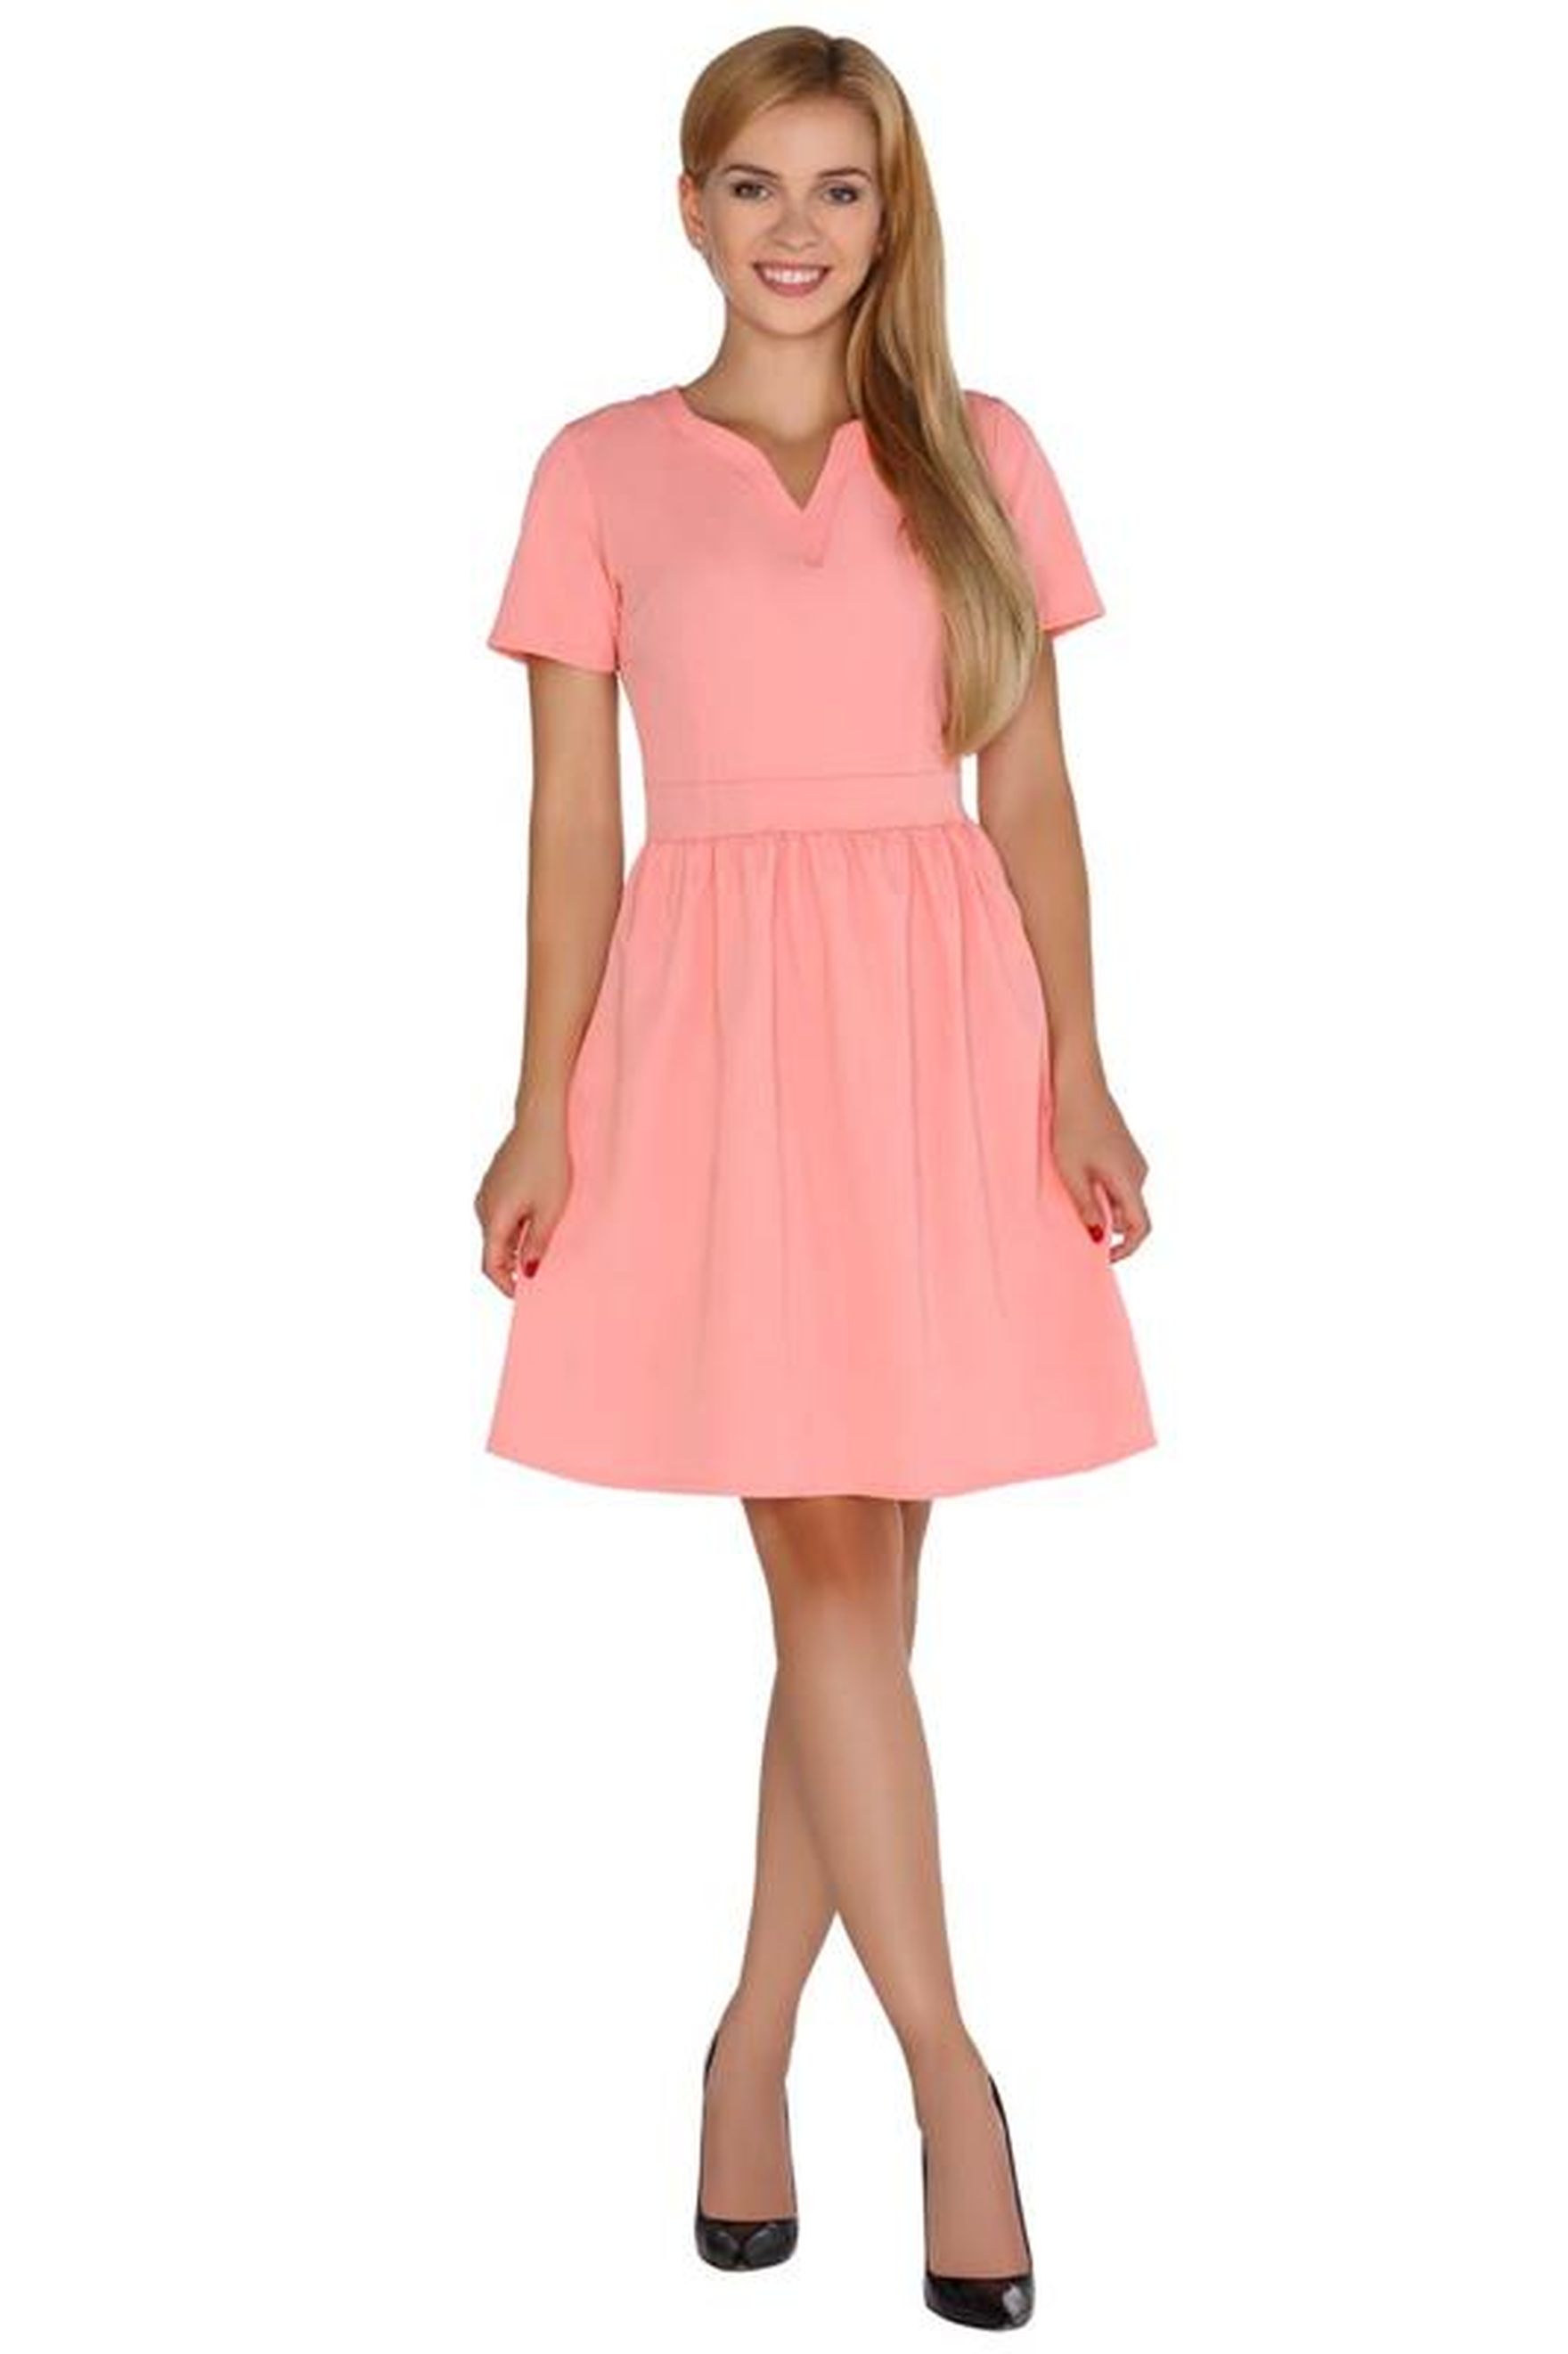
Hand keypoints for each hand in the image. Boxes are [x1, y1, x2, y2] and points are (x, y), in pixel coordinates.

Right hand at [474, 1100, 571, 1294]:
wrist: (540, 1121)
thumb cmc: (548, 1163)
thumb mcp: (550, 1210)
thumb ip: (536, 1244)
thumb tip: (527, 1271)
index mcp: (494, 1218)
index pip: (491, 1265)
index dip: (504, 1284)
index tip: (522, 1294)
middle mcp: (483, 1207)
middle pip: (491, 1248)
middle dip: (510, 1265)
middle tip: (537, 1271)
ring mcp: (486, 1192)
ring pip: (495, 1230)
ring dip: (513, 1243)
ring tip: (541, 1243)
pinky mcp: (493, 1181)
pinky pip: (498, 1213)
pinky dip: (512, 1224)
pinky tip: (535, 1217)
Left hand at [1049, 1069, 1151, 1262]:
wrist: (1080, 1085)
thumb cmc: (1072, 1125)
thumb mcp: (1071, 1172)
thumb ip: (1086, 1206)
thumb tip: (1098, 1235)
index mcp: (1128, 1180)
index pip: (1140, 1227)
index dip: (1127, 1249)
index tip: (1105, 1257)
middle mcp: (1139, 1172)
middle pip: (1132, 1214)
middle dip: (1110, 1227)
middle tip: (1080, 1226)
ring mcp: (1134, 1160)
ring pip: (1125, 1198)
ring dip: (1105, 1207)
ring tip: (1074, 1197)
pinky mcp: (1125, 1151)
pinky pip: (1121, 1182)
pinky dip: (1105, 1191)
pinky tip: (1080, 1179)